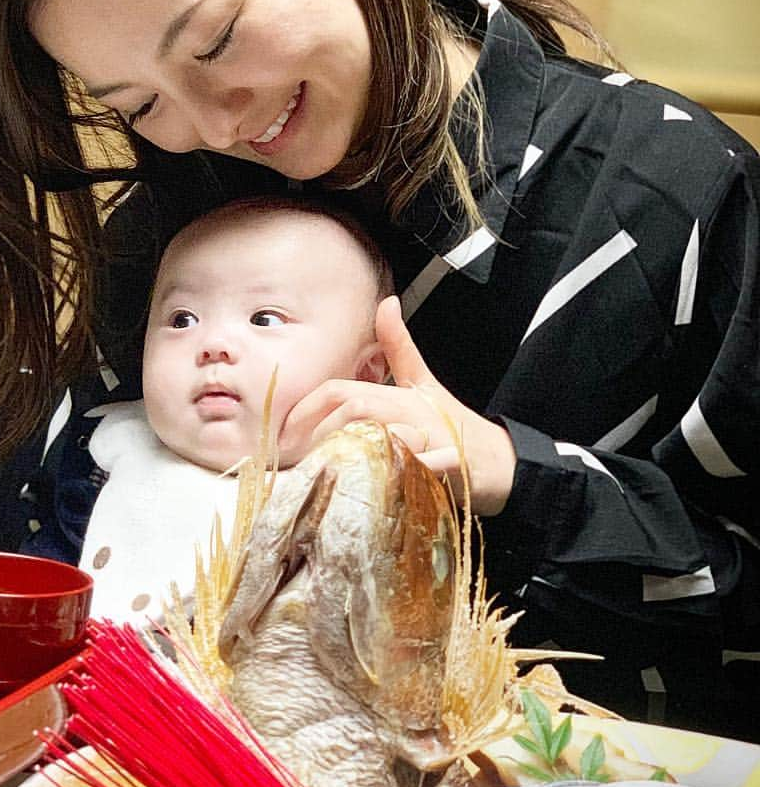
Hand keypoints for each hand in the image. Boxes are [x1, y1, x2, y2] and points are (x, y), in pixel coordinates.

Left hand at [280, 295, 516, 514]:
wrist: (502, 462)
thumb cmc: (451, 424)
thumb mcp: (421, 383)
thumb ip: (398, 347)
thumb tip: (386, 302)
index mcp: (394, 393)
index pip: (339, 390)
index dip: (306, 409)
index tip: (283, 434)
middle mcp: (409, 410)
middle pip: (356, 408)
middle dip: (319, 432)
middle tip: (297, 460)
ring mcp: (433, 437)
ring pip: (387, 435)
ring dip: (354, 451)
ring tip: (325, 474)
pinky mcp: (455, 465)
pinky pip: (428, 466)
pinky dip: (409, 471)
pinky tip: (383, 484)